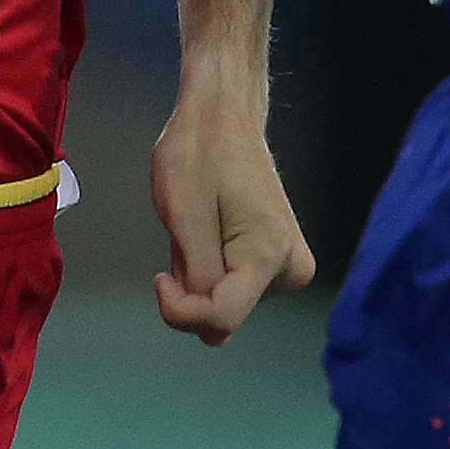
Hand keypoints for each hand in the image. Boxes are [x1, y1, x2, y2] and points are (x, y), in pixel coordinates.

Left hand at [150, 98, 311, 345]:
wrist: (224, 116)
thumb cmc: (199, 153)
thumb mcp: (184, 214)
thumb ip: (197, 277)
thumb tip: (210, 332)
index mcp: (270, 254)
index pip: (221, 318)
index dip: (179, 309)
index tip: (158, 277)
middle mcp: (290, 268)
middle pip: (224, 314)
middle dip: (190, 287)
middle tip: (182, 237)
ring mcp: (288, 266)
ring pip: (225, 303)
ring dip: (197, 273)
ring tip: (196, 226)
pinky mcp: (279, 261)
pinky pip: (232, 287)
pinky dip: (208, 267)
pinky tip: (207, 231)